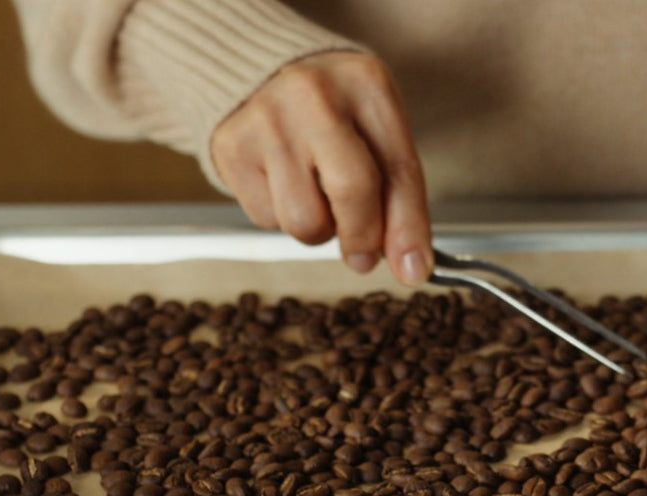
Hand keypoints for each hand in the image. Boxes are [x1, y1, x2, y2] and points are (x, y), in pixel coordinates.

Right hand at [211, 51, 432, 285]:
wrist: (257, 73)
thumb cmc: (331, 109)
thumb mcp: (375, 129)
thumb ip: (395, 194)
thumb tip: (409, 266)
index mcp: (365, 83)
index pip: (398, 170)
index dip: (410, 229)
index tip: (415, 270)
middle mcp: (314, 95)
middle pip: (351, 193)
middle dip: (363, 237)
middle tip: (363, 253)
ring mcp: (267, 120)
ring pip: (305, 221)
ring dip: (318, 229)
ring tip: (317, 197)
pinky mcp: (231, 148)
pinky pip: (267, 219)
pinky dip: (282, 216)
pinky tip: (283, 184)